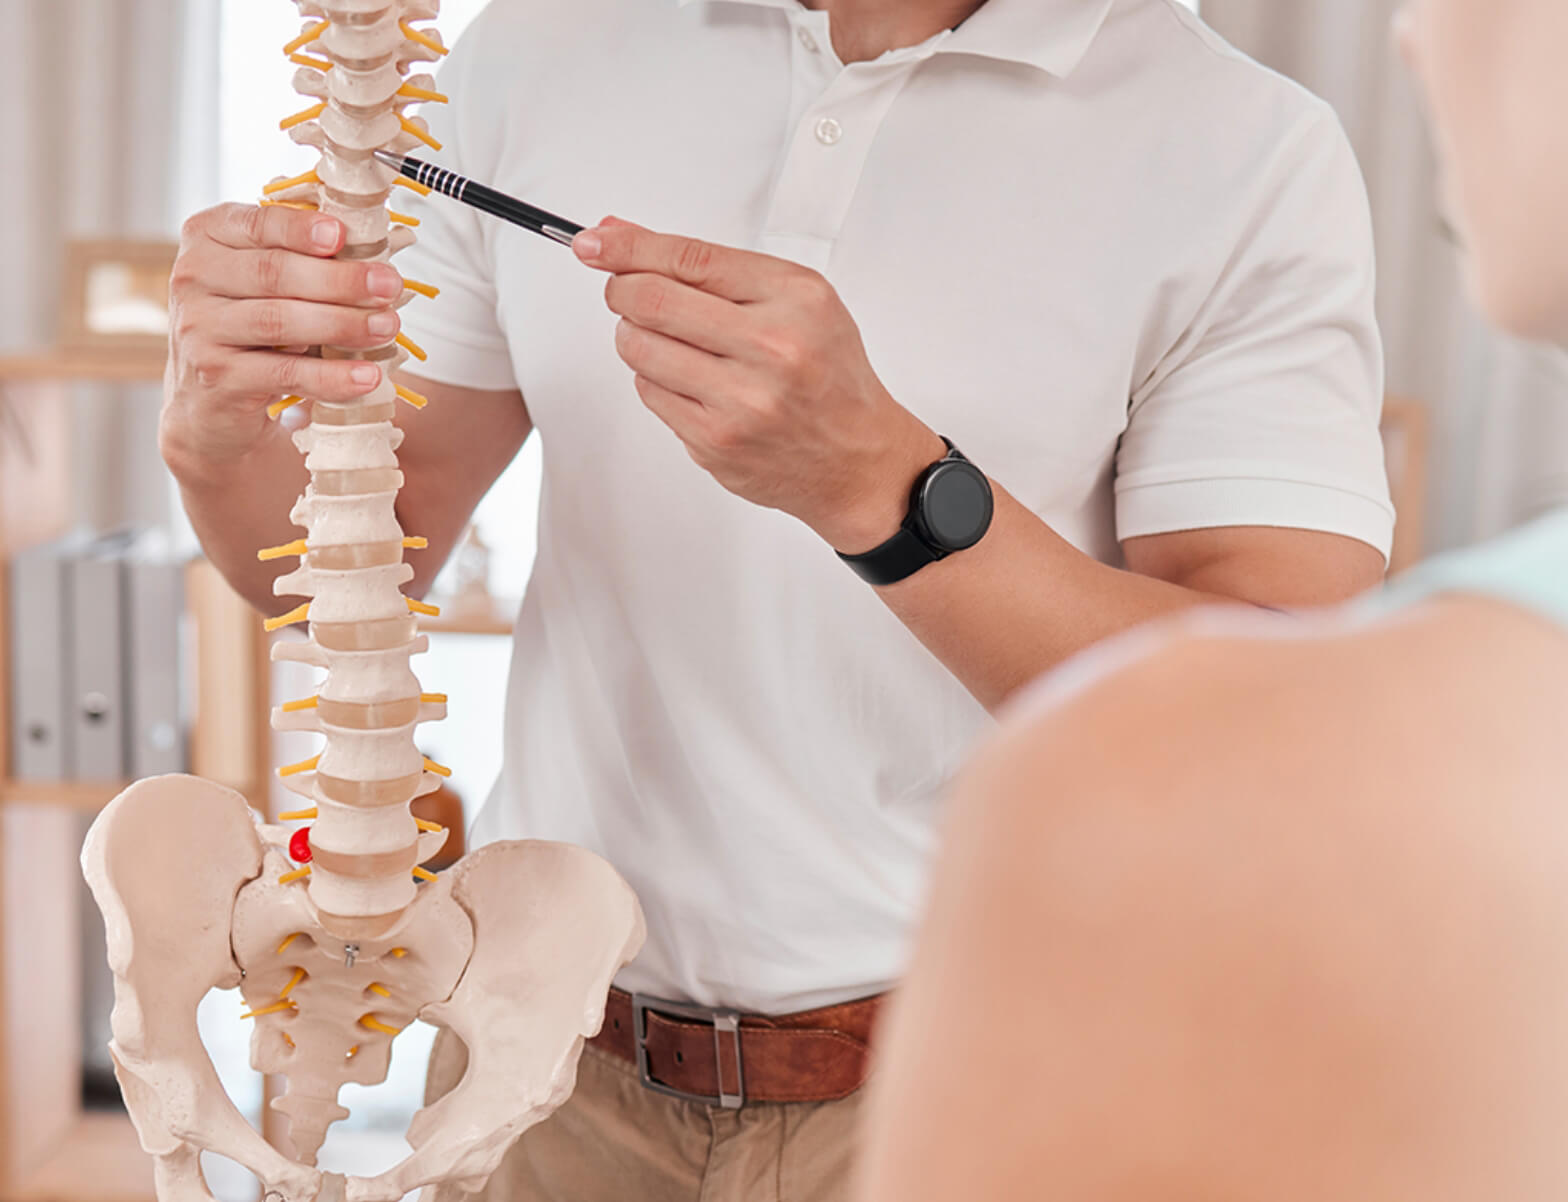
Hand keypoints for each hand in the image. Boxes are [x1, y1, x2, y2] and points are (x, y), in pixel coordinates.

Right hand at [161, 203, 406, 482]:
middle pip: (273, 273)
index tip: (342, 235)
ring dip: (341, 324)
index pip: (256, 223)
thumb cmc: (256, 325)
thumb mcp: (270, 282)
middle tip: (389, 286)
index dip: (300, 228)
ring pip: (278, 321)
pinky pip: (283, 373)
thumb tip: (382, 246)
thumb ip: (307, 258)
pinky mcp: (216, 375)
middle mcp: (192, 277)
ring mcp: (198, 328)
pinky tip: (366, 376)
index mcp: (208, 237)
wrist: (212, 398)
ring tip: (387, 328)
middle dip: (339, 280)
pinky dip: (330, 376)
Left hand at [573, 218, 945, 553]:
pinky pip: (649, 392)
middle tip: (624, 290)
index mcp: (795, 301)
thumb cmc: (826, 373)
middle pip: (651, 300)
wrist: (856, 458)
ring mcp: (741, 401)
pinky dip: (655, 378)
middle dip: (622, 289)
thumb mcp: (795, 300)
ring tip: (667, 339)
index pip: (689, 259)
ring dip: (635, 335)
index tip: (595, 242)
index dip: (628, 247)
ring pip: (639, 348)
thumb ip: (713, 268)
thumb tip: (622, 236)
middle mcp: (772, 349)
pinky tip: (690, 380)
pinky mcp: (715, 442)